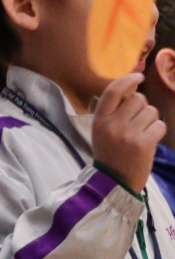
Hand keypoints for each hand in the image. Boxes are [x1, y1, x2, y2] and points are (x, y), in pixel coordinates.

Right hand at [91, 72, 164, 191]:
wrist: (115, 182)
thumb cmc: (110, 154)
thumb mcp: (102, 131)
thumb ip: (113, 112)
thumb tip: (132, 90)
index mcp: (99, 120)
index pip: (113, 91)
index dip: (127, 80)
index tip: (139, 76)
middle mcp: (112, 125)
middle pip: (138, 99)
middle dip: (143, 107)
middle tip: (138, 122)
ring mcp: (128, 134)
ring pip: (151, 111)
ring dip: (151, 120)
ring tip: (142, 133)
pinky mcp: (144, 143)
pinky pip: (159, 125)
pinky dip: (157, 131)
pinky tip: (149, 141)